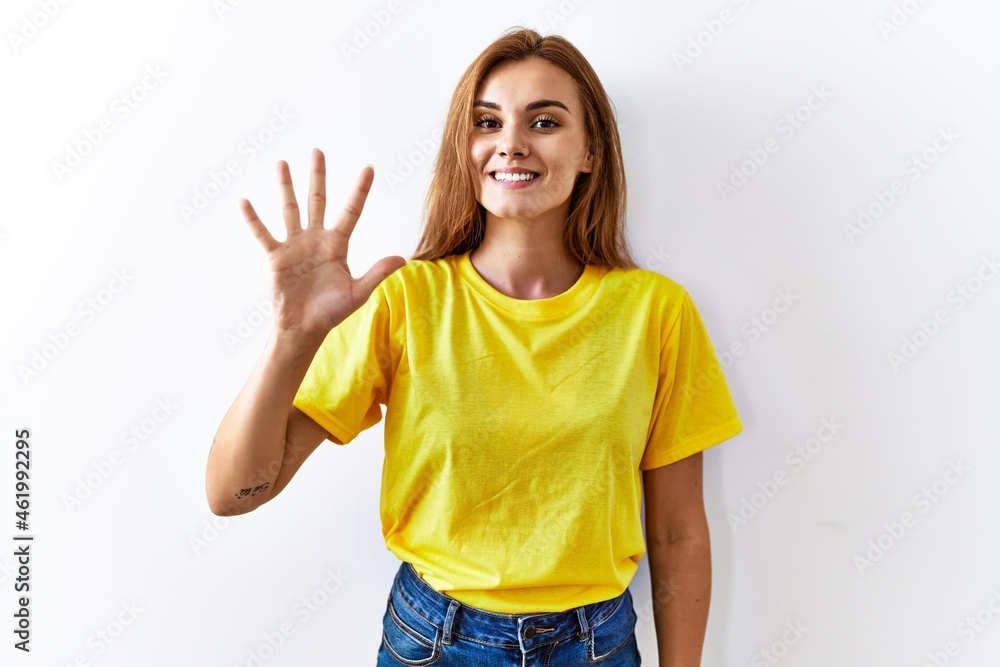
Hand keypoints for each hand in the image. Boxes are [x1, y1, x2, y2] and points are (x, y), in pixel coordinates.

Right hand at [239, 148, 406, 338]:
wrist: (304, 328)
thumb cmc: (331, 311)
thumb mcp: (358, 292)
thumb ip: (377, 273)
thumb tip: (402, 258)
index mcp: (337, 245)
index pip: (351, 211)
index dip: (360, 191)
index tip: (369, 168)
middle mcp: (316, 239)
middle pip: (317, 201)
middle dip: (318, 177)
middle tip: (318, 151)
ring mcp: (295, 245)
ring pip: (290, 209)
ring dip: (286, 187)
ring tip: (282, 163)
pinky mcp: (276, 256)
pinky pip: (263, 234)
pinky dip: (253, 219)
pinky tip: (245, 201)